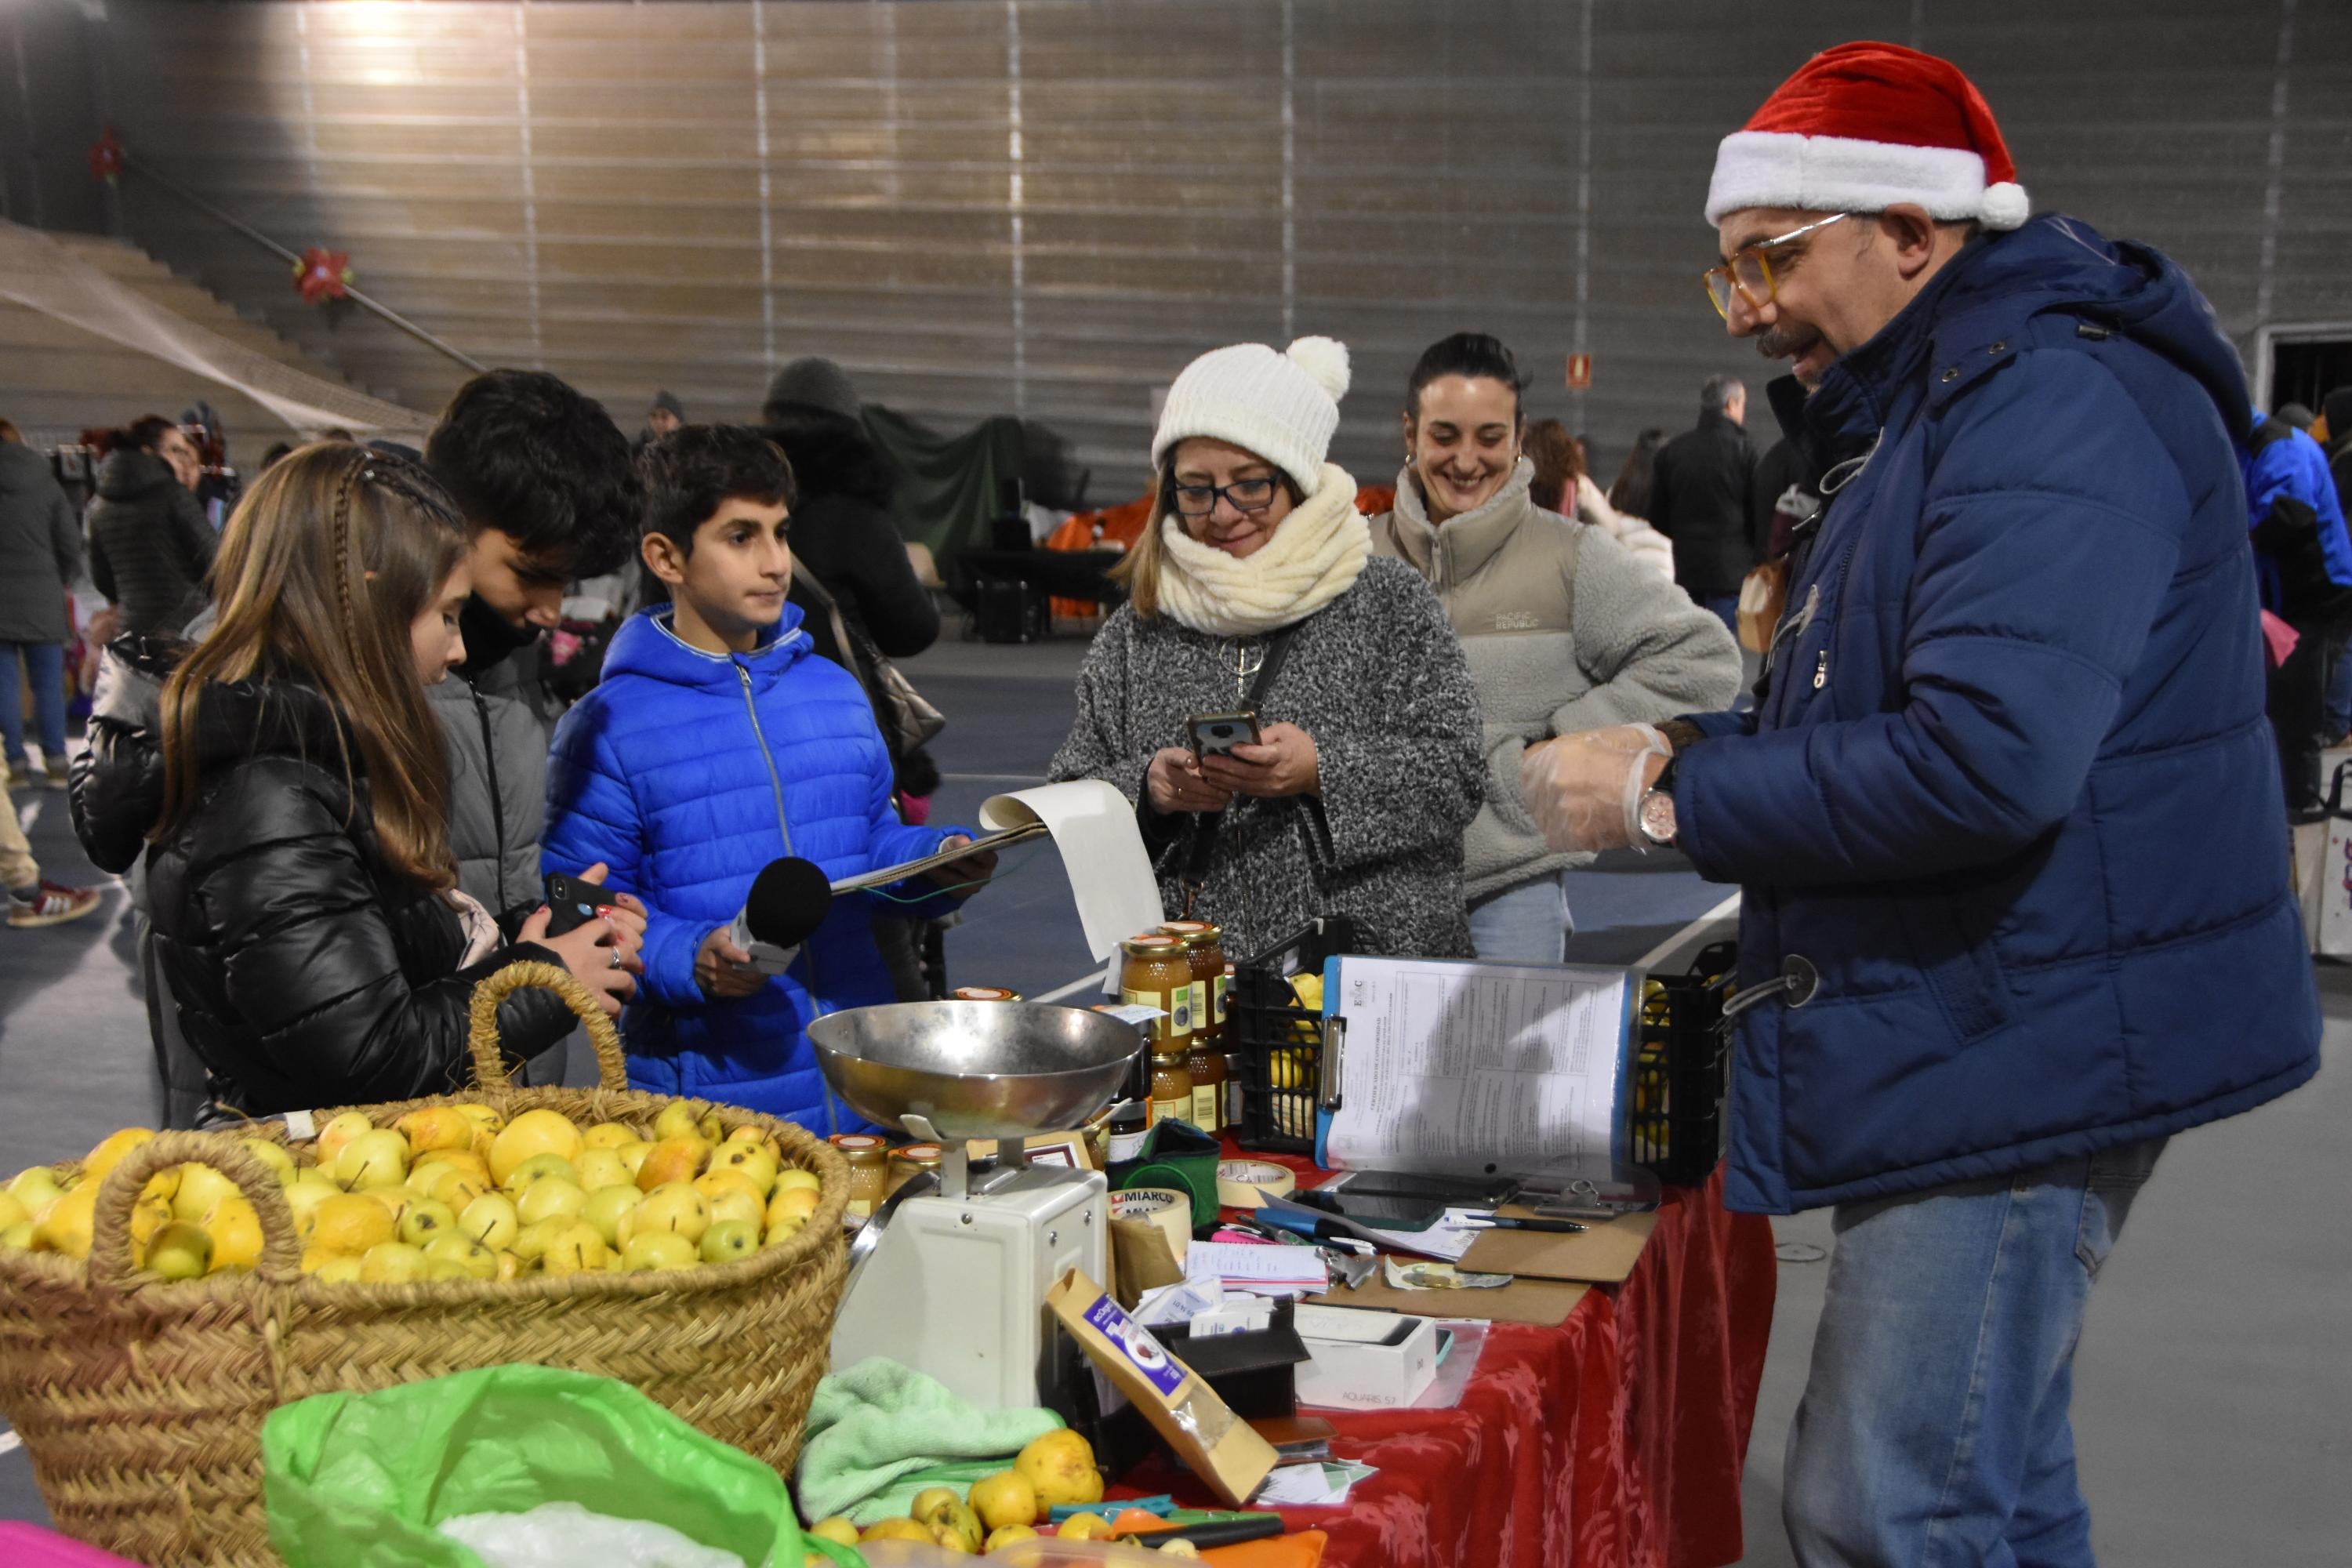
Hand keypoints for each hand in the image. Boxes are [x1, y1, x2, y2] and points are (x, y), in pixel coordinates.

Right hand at [517, 863, 641, 1017]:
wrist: (528, 994)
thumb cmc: (529, 964)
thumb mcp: (526, 939)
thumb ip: (536, 922)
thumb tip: (546, 909)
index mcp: (580, 940)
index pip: (605, 925)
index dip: (610, 927)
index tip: (609, 933)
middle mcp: (595, 958)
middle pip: (626, 951)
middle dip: (632, 956)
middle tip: (632, 962)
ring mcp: (599, 981)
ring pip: (626, 980)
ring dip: (628, 984)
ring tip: (627, 989)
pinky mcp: (597, 1003)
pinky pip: (615, 1006)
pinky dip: (615, 1008)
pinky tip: (613, 1010)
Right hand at [696, 927, 767, 998]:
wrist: (692, 962)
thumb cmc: (713, 944)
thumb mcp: (722, 933)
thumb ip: (737, 932)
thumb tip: (757, 932)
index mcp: (716, 945)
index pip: (726, 950)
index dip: (737, 955)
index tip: (748, 958)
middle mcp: (714, 965)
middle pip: (741, 973)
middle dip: (759, 971)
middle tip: (769, 967)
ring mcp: (716, 980)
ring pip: (744, 984)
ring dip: (759, 981)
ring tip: (766, 975)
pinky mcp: (719, 991)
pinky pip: (741, 992)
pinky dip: (753, 988)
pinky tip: (758, 982)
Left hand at [925, 834, 998, 891]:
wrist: (952, 865)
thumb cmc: (959, 849)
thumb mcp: (958, 842)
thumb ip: (959, 841)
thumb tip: (963, 842)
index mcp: (988, 861)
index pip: (989, 859)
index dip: (983, 856)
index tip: (975, 852)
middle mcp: (983, 877)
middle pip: (972, 872)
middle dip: (960, 864)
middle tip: (949, 859)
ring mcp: (971, 888)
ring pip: (958, 881)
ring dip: (944, 872)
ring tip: (932, 864)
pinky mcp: (958, 894)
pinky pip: (947, 886)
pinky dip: (937, 877)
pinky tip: (928, 870)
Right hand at [1148, 746, 1234, 814]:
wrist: (1153, 784)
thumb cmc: (1174, 767)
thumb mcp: (1179, 758)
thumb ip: (1194, 759)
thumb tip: (1220, 764)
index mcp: (1165, 756)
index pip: (1175, 757)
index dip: (1185, 759)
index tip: (1196, 763)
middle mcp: (1160, 772)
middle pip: (1186, 780)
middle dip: (1209, 786)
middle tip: (1227, 790)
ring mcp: (1161, 789)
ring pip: (1188, 795)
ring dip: (1210, 798)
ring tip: (1226, 798)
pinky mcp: (1165, 803)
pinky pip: (1187, 806)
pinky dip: (1205, 806)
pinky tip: (1218, 805)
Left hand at [1199, 722, 1319, 799]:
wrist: (1318, 771)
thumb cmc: (1302, 746)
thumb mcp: (1288, 731)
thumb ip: (1267, 733)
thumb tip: (1245, 737)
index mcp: (1282, 755)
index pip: (1262, 756)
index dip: (1246, 752)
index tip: (1231, 747)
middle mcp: (1276, 773)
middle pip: (1247, 772)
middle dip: (1225, 766)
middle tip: (1207, 760)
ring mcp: (1271, 786)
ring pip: (1244, 784)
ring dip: (1223, 779)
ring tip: (1206, 771)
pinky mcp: (1268, 793)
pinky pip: (1246, 791)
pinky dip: (1231, 786)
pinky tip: (1217, 781)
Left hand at [1519, 725, 1670, 852]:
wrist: (1655, 795)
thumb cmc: (1638, 759)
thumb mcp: (1609, 735)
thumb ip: (1583, 743)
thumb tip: (1580, 750)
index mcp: (1555, 754)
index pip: (1531, 759)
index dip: (1545, 764)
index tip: (1555, 771)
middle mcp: (1546, 783)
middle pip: (1533, 789)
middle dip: (1547, 790)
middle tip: (1571, 794)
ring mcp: (1553, 812)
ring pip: (1542, 814)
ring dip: (1556, 814)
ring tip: (1579, 814)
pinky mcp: (1563, 838)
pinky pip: (1555, 838)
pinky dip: (1568, 835)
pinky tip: (1584, 830)